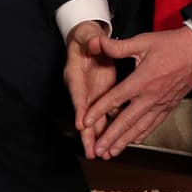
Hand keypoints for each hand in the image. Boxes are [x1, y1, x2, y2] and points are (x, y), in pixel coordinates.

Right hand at [63, 20, 118, 157]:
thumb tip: (93, 43)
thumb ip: (91, 41)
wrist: (88, 41)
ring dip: (99, 137)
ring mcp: (92, 95)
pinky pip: (106, 115)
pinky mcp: (102, 96)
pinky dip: (111, 129)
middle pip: (84, 115)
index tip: (81, 124)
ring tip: (104, 154)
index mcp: (75, 74)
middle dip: (88, 135)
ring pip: (95, 120)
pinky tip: (116, 142)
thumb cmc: (86, 39)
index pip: (77, 93)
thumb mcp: (88, 37)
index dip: (79, 109)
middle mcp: (81, 89)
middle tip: (92, 152)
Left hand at [83, 24, 191, 159]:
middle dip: (110, 137)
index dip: (99, 111)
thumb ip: (118, 47)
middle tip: (98, 149)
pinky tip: (134, 141)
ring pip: (140, 127)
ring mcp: (161, 103)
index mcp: (142, 80)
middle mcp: (151, 96)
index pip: (116, 99)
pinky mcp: (169, 106)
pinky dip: (142, 134)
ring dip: (125, 141)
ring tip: (112, 153)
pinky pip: (153, 124)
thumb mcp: (143, 41)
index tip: (86, 121)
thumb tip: (97, 42)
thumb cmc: (172, 44)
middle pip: (126, 121)